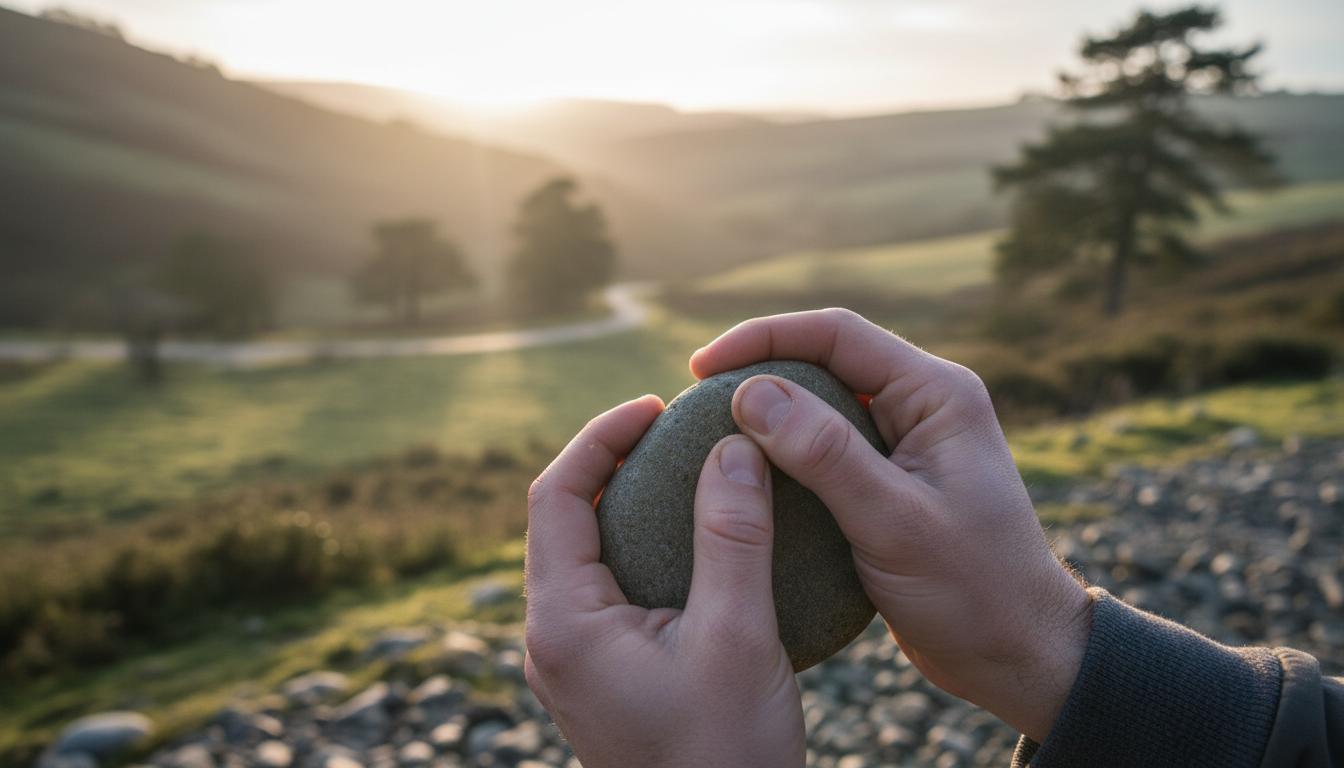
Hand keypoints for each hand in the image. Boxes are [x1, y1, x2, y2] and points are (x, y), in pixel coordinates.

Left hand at [523, 396, 804, 767]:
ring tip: (686, 471)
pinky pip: (607, 587)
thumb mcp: (738, 638)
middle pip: (562, 519)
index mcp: (565, 622)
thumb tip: (734, 445)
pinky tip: (697, 541)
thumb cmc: (725, 756)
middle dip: (612, 462)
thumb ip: (733, 537)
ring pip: (584, 554)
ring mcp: (573, 661)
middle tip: (675, 429)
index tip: (657, 404)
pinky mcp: (601, 675)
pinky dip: (641, 546)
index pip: (556, 496)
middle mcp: (553, 638)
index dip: (601, 436)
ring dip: (627, 504)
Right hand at [691, 308, 1091, 742]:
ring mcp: (904, 446)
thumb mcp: (895, 521)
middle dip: (758, 371)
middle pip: (824, 361)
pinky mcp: (888, 485)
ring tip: (707, 436)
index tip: (700, 366)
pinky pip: (823, 454)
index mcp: (937, 394)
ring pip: (819, 408)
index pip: (837, 334)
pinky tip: (743, 482)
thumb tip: (751, 391)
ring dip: (766, 417)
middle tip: (694, 401)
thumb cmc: (974, 591)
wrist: (1018, 656)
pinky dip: (781, 460)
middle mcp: (921, 407)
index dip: (764, 338)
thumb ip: (826, 454)